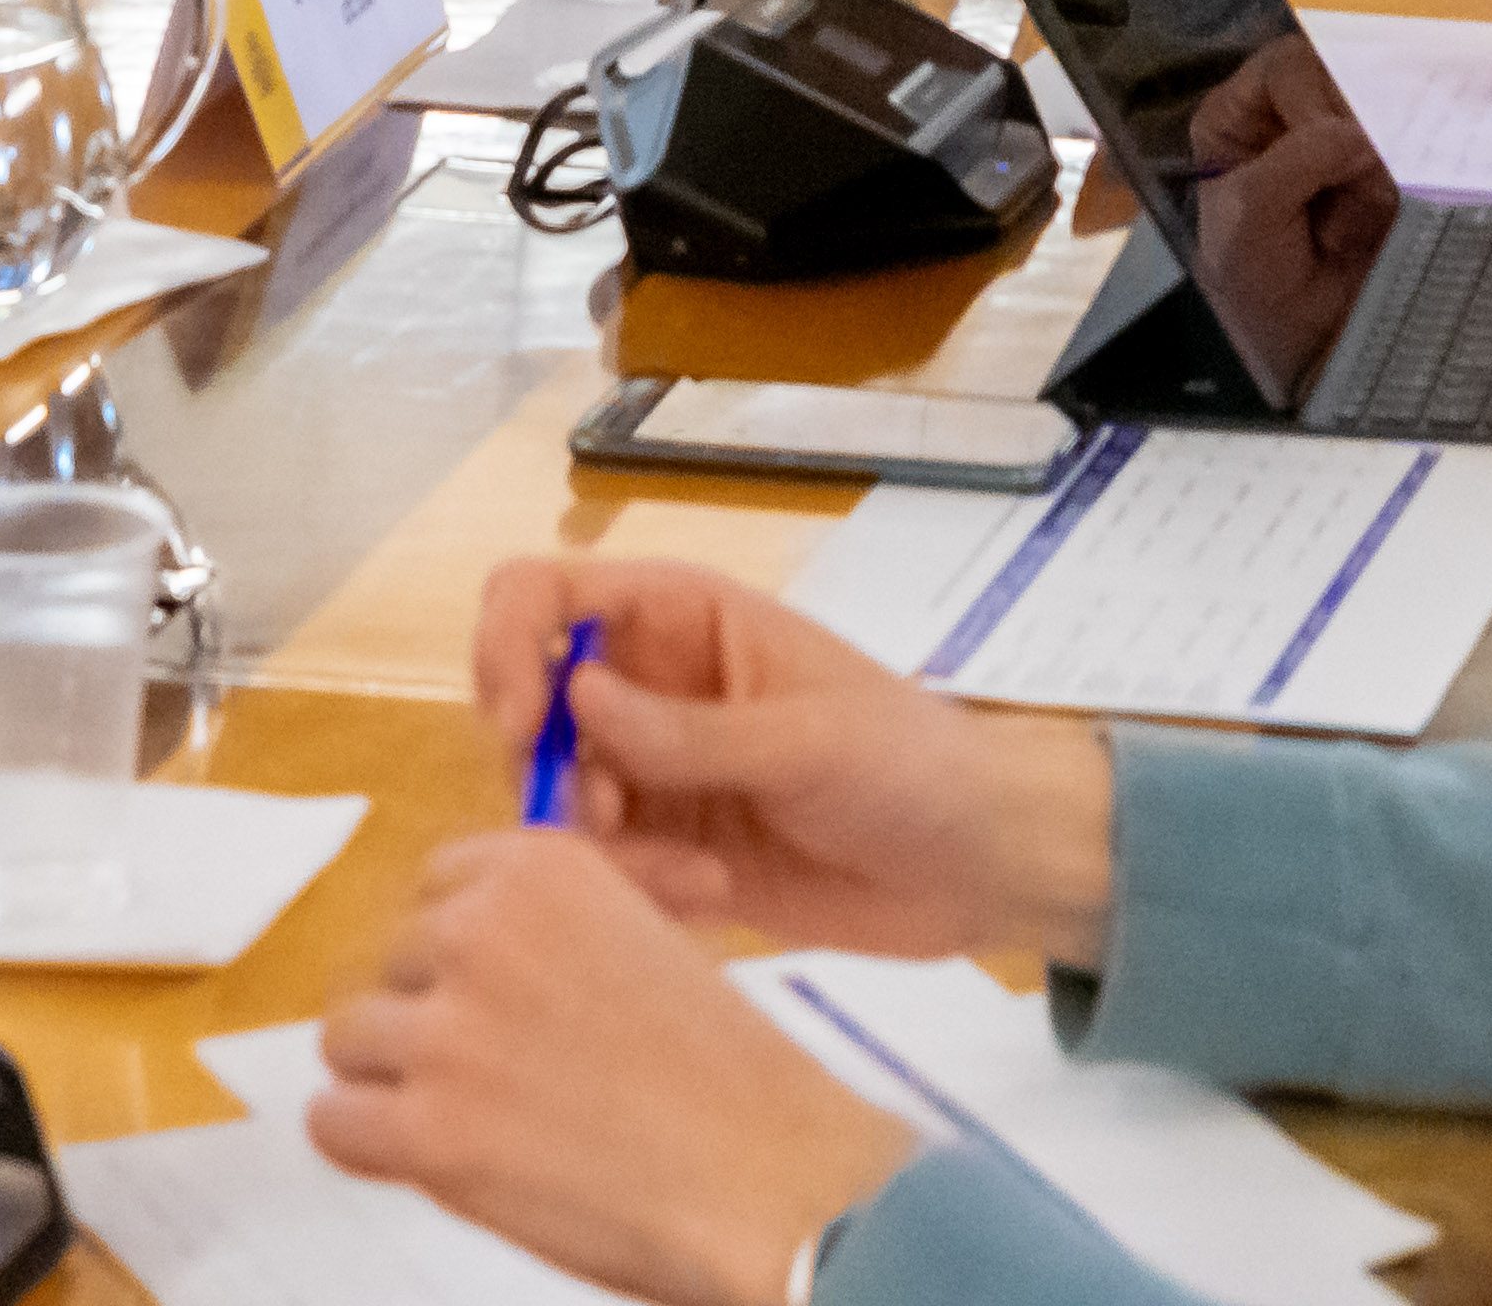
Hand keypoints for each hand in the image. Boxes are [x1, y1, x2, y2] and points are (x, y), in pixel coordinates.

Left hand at [308, 835, 920, 1305]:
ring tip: (477, 1120)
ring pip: (349, 1039)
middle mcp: (479, 932)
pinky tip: (434, 1162)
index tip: (497, 996)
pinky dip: (372, 1149)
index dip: (463, 952)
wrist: (775, 1182)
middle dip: (432, 1018)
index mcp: (537, 870)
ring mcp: (447, 1033)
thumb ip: (549, 924)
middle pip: (388, 963)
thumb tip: (460, 926)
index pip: (433, 888)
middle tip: (502, 1076)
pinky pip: (333, 1124)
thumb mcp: (642, 939)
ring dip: (397, 1083)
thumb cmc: (731, 1081)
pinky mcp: (429, 1132)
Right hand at [464, 555, 1114, 962]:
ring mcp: (655, 774)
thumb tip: (573, 697)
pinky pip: (603, 870)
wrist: (982, 866)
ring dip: (599, 847)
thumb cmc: (911, 766)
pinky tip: (710, 896)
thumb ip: (691, 732)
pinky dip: (635, 890)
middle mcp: (648, 687)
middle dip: (549, 773)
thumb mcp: (808, 742)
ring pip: (556, 801)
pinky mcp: (669, 852)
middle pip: (528, 709)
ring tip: (693, 875)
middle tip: (608, 821)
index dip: (508, 643)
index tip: (520, 723)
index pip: (544, 595)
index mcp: (680, 619)